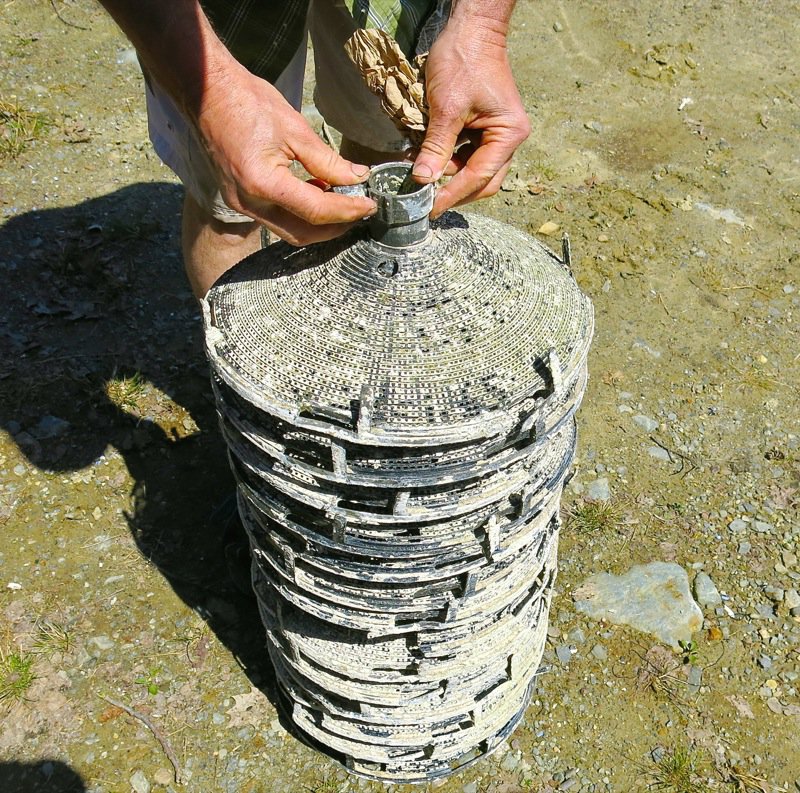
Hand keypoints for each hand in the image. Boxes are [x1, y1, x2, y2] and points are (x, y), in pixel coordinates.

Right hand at [196, 63, 376, 244]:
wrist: (207, 92)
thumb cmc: (247, 102)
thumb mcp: (295, 128)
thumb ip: (328, 161)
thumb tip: (356, 177)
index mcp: (263, 183)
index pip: (315, 211)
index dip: (347, 211)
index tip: (369, 205)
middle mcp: (249, 202)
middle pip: (301, 233)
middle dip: (334, 227)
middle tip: (358, 211)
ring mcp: (241, 204)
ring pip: (288, 230)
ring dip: (317, 223)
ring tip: (341, 201)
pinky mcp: (239, 199)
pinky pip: (276, 218)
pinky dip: (299, 212)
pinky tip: (317, 192)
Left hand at [411, 18, 529, 216]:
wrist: (470, 29)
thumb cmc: (464, 61)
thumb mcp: (446, 108)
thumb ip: (436, 147)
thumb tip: (423, 180)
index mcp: (509, 134)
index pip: (479, 177)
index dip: (453, 195)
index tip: (430, 208)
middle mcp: (509, 139)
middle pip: (483, 181)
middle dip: (456, 192)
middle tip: (428, 201)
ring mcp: (498, 134)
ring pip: (475, 171)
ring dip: (450, 177)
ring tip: (424, 178)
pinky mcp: (484, 129)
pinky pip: (468, 155)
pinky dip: (450, 162)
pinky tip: (430, 162)